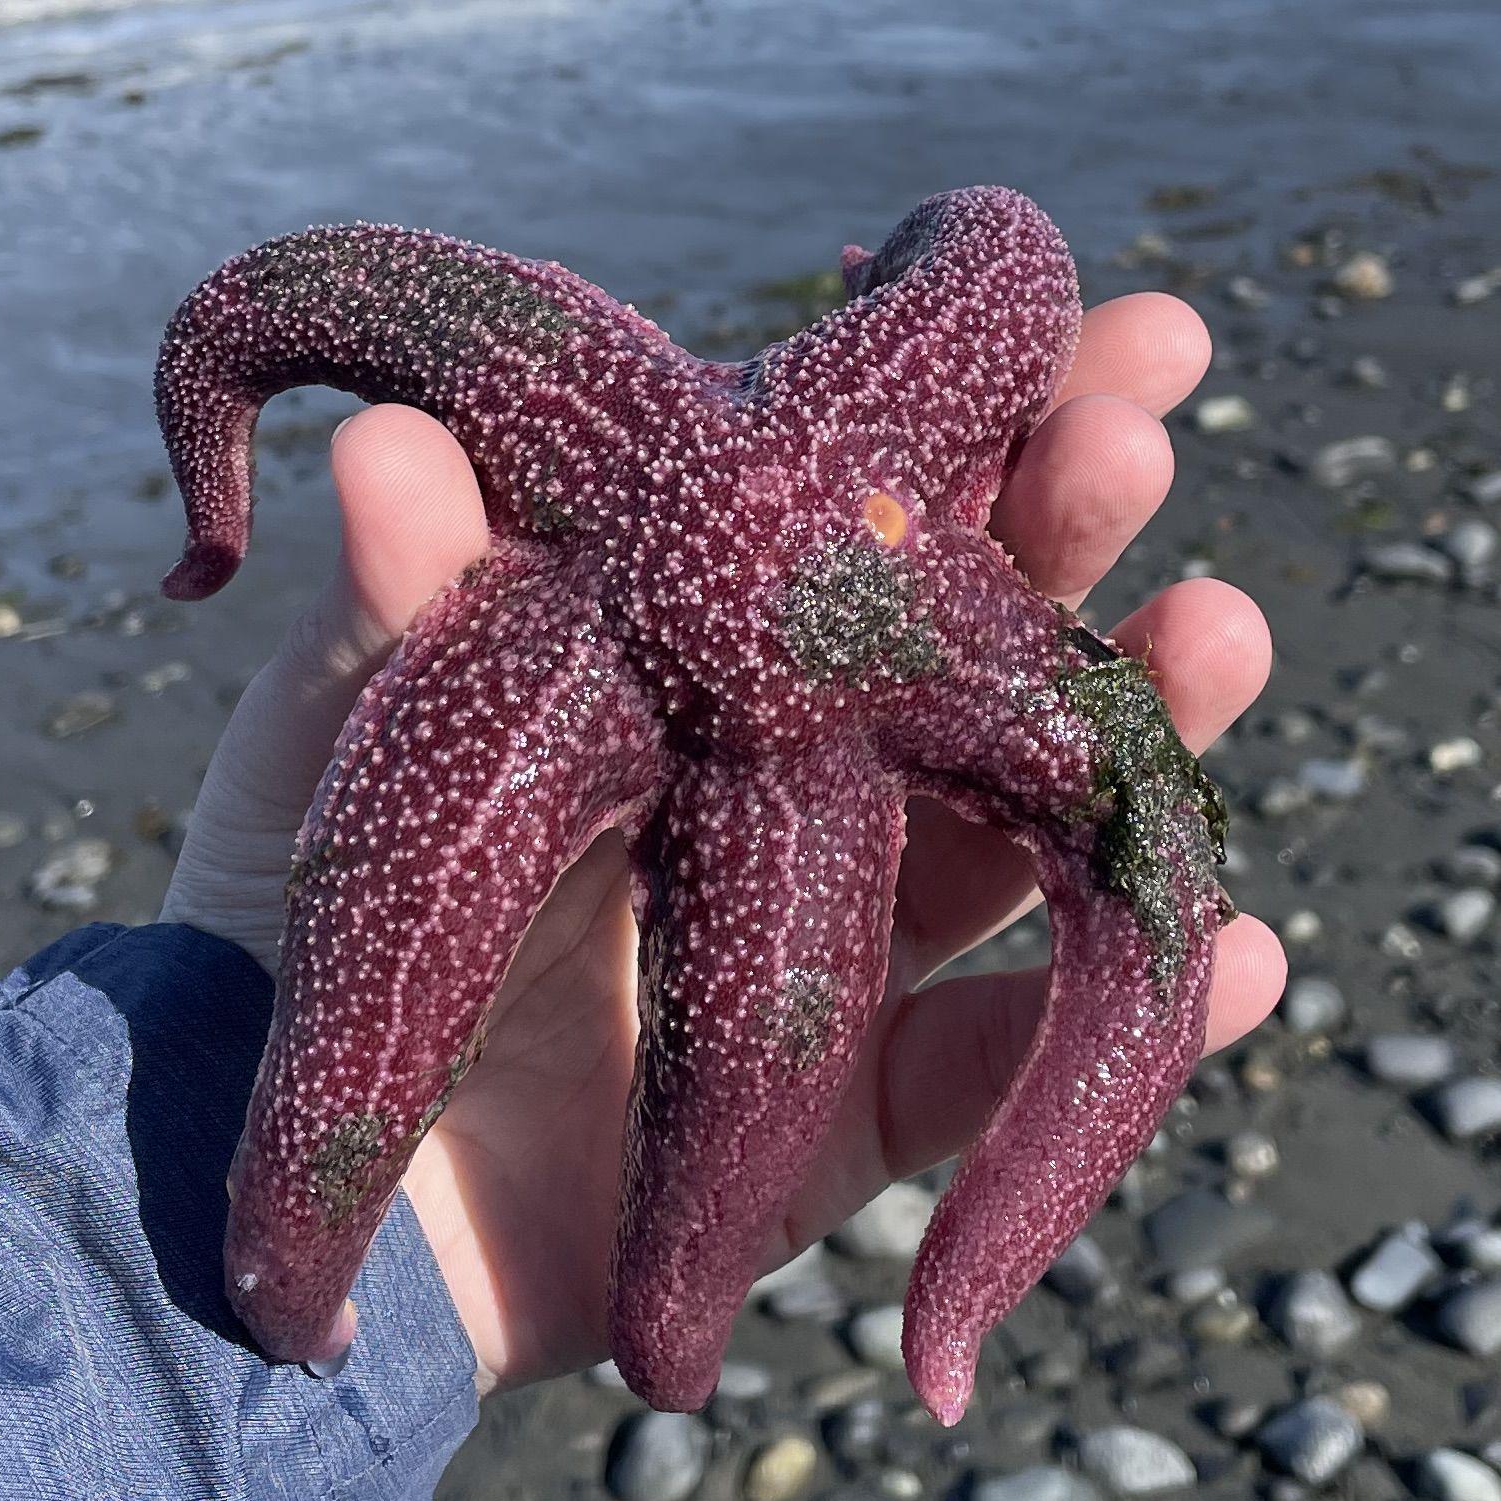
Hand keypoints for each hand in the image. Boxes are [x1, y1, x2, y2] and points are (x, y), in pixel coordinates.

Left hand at [159, 293, 1282, 1394]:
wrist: (257, 1185)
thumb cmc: (286, 921)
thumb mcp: (335, 742)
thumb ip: (391, 611)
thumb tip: (379, 437)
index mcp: (695, 673)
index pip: (867, 510)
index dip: (989, 411)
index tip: (1103, 314)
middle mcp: (789, 787)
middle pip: (975, 639)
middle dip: (1077, 526)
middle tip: (1138, 430)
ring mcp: (826, 950)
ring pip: (1022, 831)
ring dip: (1140, 732)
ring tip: (1223, 630)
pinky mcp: (827, 1133)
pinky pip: (986, 1078)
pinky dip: (1115, 1035)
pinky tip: (1244, 952)